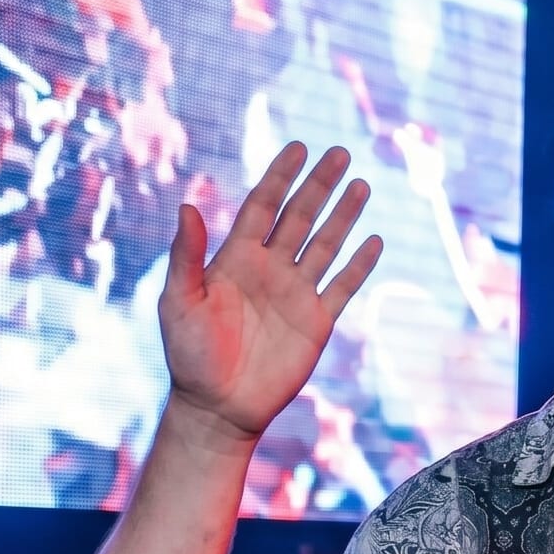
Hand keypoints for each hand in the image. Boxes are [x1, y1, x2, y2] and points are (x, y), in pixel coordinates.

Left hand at [160, 142, 381, 443]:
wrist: (219, 406)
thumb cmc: (190, 354)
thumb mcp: (179, 301)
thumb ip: (187, 255)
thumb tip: (188, 205)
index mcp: (235, 259)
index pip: (262, 207)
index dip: (280, 177)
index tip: (298, 148)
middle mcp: (269, 269)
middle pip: (299, 217)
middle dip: (320, 185)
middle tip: (340, 153)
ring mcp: (295, 294)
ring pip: (325, 245)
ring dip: (344, 216)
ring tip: (362, 186)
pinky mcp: (317, 322)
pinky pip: (342, 286)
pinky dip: (359, 265)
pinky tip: (374, 241)